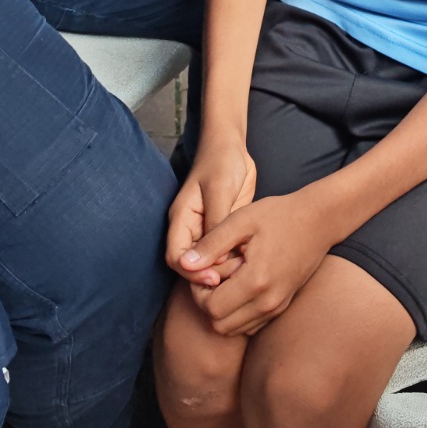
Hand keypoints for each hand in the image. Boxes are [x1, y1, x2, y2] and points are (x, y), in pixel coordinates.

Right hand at [166, 136, 256, 290]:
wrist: (232, 147)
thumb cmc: (221, 162)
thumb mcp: (219, 189)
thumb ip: (215, 222)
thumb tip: (214, 259)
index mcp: (181, 219)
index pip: (175, 257)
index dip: (190, 272)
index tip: (213, 277)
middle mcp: (192, 229)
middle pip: (192, 265)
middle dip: (209, 276)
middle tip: (234, 280)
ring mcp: (207, 231)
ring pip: (210, 263)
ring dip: (224, 271)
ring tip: (244, 273)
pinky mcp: (223, 231)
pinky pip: (225, 253)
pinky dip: (235, 261)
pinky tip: (251, 262)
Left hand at [178, 191, 332, 335]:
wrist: (318, 220)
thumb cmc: (278, 214)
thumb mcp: (241, 220)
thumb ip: (211, 244)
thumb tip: (183, 264)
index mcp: (256, 280)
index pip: (211, 308)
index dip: (198, 291)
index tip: (204, 268)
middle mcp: (267, 302)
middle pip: (219, 325)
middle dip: (208, 303)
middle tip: (212, 274)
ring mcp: (276, 307)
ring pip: (234, 329)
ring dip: (222, 309)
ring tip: (226, 278)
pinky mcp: (281, 307)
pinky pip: (249, 324)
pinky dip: (238, 312)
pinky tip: (240, 284)